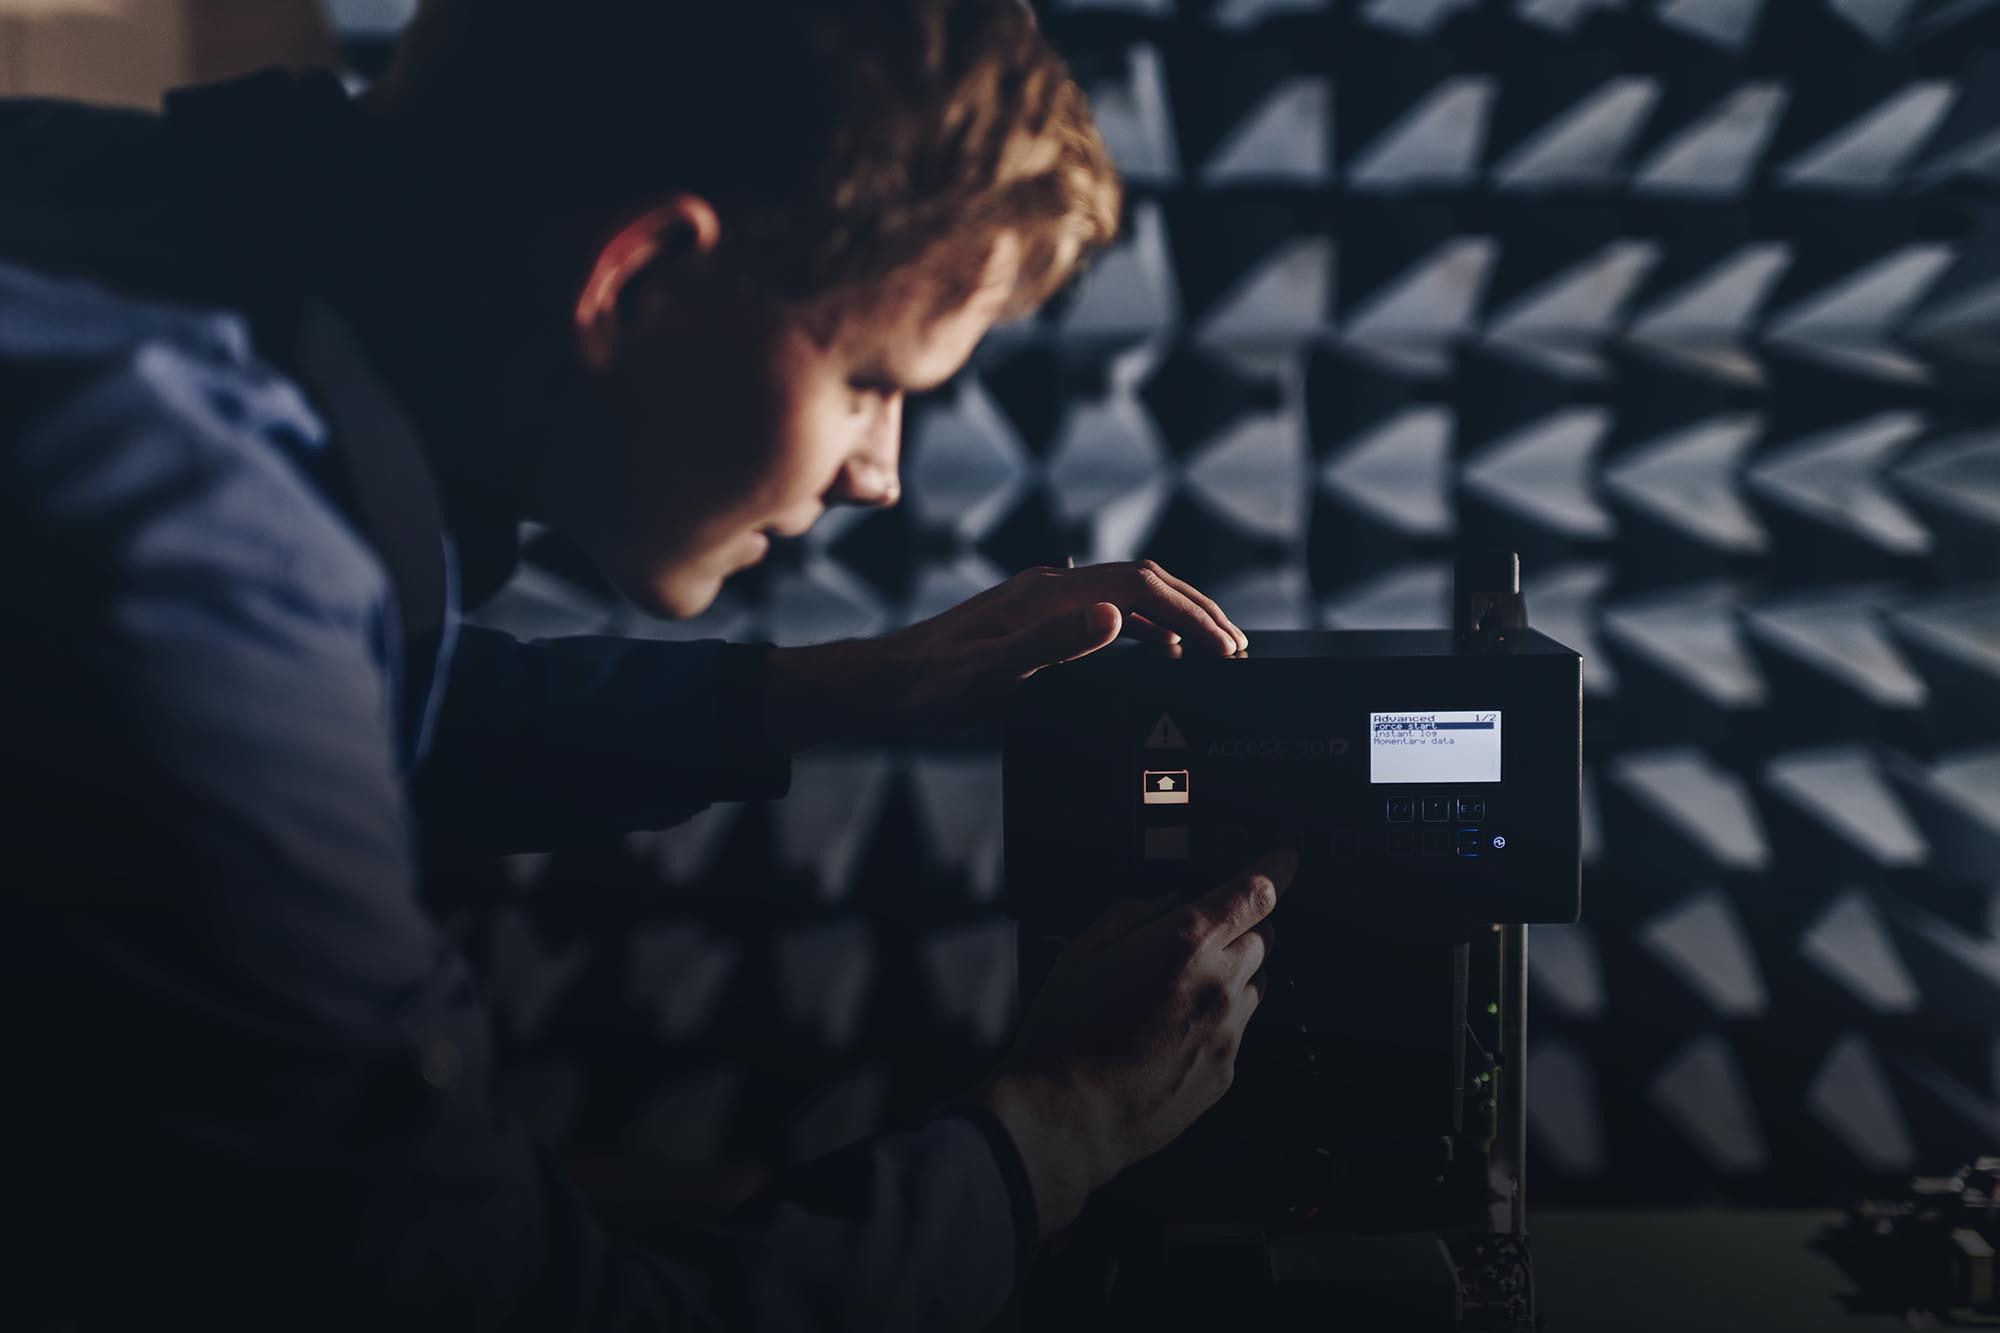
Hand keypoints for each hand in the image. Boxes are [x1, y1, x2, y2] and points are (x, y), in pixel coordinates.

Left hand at [762, 560, 1248, 749]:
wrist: (877, 689)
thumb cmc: (928, 691)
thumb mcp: (991, 681)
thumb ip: (1053, 648)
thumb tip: (1115, 618)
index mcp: (1047, 595)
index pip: (1141, 586)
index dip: (1191, 613)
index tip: (1226, 649)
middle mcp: (1048, 587)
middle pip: (1142, 581)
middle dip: (1195, 611)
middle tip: (1236, 650)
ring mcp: (1039, 600)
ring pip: (1125, 594)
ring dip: (1171, 618)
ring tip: (1206, 655)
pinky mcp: (1030, 618)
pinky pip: (1102, 611)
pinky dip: (1139, 627)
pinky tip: (1146, 655)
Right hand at [976, 846, 1297, 1237]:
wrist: (1068, 1116)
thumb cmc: (1065, 1035)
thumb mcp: (1082, 952)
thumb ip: (1132, 913)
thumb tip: (1167, 901)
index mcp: (1184, 943)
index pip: (1255, 893)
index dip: (1276, 870)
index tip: (1285, 860)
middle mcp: (1218, 984)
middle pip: (1264, 936)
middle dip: (1239, 927)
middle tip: (1196, 940)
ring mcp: (1228, 1032)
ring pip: (1256, 984)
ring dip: (1232, 975)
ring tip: (1176, 994)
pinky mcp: (1226, 1072)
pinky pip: (1239, 1030)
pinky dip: (1217, 1021)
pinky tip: (1171, 1035)